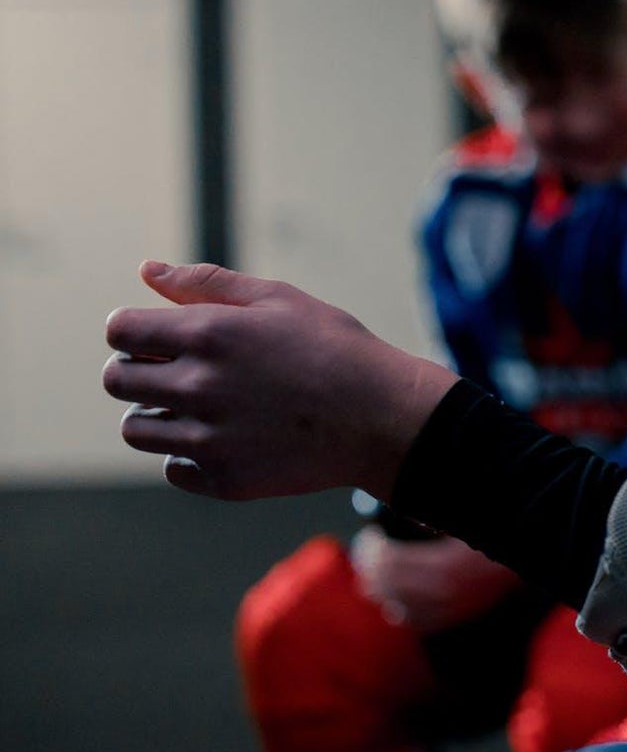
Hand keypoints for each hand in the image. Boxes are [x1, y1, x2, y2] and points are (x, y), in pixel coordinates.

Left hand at [102, 261, 459, 501]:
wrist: (384, 417)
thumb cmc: (335, 349)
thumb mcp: (278, 299)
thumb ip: (206, 284)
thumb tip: (146, 271)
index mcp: (207, 335)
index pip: (120, 331)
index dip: (133, 330)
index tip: (158, 337)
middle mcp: (199, 387)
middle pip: (117, 380)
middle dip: (137, 370)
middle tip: (178, 371)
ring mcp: (209, 438)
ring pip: (136, 429)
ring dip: (156, 414)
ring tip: (200, 407)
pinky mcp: (224, 479)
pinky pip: (173, 467)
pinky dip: (188, 454)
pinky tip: (225, 437)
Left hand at [350, 524, 523, 633]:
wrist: (540, 551)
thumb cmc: (500, 527)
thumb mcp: (464, 517)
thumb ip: (431, 517)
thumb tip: (400, 517)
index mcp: (444, 567)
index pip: (389, 563)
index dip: (373, 548)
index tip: (370, 534)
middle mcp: (445, 594)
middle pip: (387, 586)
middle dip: (371, 567)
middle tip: (366, 551)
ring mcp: (452, 609)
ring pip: (397, 607)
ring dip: (382, 589)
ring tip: (376, 573)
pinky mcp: (458, 615)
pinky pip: (416, 621)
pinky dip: (400, 610)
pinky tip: (395, 599)